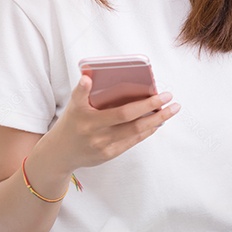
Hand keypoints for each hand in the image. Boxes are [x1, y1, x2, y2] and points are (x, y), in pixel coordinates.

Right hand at [36, 75, 179, 174]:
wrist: (59, 154)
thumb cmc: (71, 123)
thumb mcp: (73, 106)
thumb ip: (82, 92)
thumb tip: (89, 76)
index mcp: (86, 117)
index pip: (117, 109)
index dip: (139, 103)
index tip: (156, 92)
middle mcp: (95, 132)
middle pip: (130, 119)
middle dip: (153, 107)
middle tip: (170, 96)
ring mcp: (104, 145)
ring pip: (136, 131)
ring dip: (157, 120)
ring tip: (171, 109)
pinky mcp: (109, 154)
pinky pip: (133, 141)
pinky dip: (148, 130)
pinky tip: (158, 122)